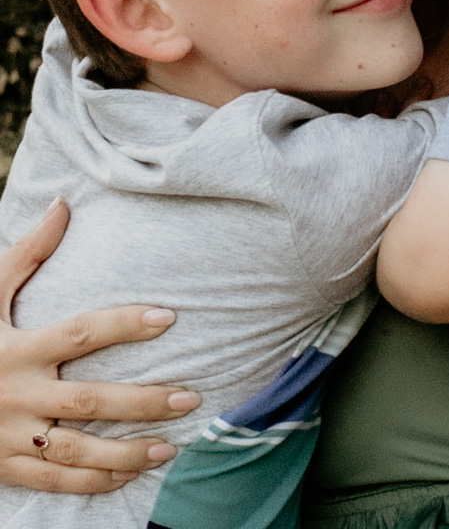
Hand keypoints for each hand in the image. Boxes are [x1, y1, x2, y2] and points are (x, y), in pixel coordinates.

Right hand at [0, 199, 200, 492]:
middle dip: (143, 401)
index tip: (168, 317)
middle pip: (90, 401)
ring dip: (128, 452)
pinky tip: (134, 474)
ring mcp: (10, 436)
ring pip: (78, 451)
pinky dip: (96, 482)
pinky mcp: (7, 467)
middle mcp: (17, 394)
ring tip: (173, 446)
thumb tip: (62, 205)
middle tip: (191, 396)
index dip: (123, 324)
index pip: (80, 333)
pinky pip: (57, 481)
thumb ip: (26, 254)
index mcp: (17, 348)